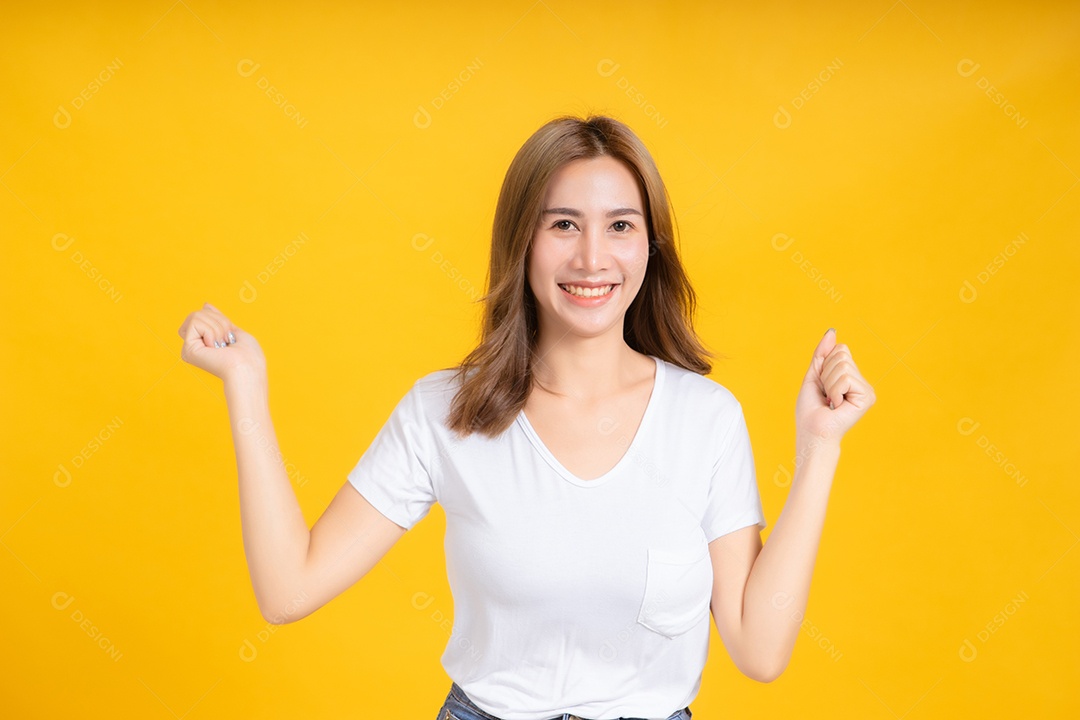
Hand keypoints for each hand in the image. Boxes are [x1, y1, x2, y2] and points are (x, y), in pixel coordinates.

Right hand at [177, 302, 265, 381]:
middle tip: (227, 340)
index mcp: (203, 341)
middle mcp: (193, 345)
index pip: (202, 314)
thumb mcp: (233, 330)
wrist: (248, 367)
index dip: (218, 318)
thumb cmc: (248, 354)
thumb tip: (205, 306)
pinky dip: (212, 331)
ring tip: (223, 345)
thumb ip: (217, 320)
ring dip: (218, 327)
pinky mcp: (187, 349)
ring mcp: (188, 348)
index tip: (230, 334)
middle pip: (198, 313)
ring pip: (196, 315)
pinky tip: (216, 348)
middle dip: (220, 321)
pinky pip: (195, 322)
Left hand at [794, 328, 874, 450]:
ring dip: (829, 384)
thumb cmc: (811, 410)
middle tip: (826, 395)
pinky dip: (834, 390)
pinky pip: (845, 378)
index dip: (824, 365)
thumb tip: (832, 331)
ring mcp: (866, 389)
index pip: (840, 348)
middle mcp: (861, 381)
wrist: (813, 433)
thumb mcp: (814, 376)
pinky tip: (837, 405)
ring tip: (831, 401)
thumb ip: (822, 354)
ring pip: (843, 365)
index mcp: (850, 376)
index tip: (822, 386)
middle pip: (842, 354)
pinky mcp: (867, 396)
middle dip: (826, 374)